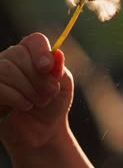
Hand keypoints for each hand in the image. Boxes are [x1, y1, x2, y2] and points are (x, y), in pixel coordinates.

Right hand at [0, 33, 73, 151]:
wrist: (44, 133)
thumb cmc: (54, 104)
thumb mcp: (63, 85)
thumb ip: (59, 69)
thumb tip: (57, 53)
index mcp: (33, 53)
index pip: (34, 41)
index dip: (40, 51)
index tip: (47, 67)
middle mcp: (12, 59)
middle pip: (19, 54)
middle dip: (37, 76)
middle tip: (49, 93)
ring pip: (6, 68)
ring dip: (27, 88)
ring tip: (39, 101)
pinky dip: (15, 97)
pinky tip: (25, 106)